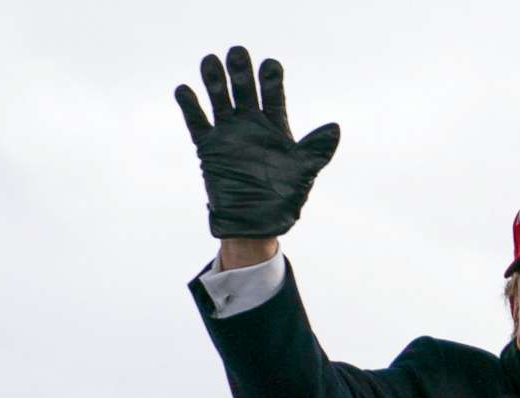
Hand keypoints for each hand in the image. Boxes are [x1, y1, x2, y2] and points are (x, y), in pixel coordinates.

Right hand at [174, 47, 339, 240]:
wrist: (256, 222)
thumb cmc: (284, 198)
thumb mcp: (305, 171)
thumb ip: (316, 149)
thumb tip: (335, 128)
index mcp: (275, 127)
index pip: (273, 95)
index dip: (271, 80)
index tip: (271, 65)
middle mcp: (250, 125)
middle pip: (244, 90)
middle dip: (241, 72)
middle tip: (238, 52)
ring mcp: (228, 133)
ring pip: (219, 99)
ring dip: (214, 80)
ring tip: (211, 60)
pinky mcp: (209, 146)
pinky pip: (197, 122)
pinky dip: (190, 106)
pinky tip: (184, 90)